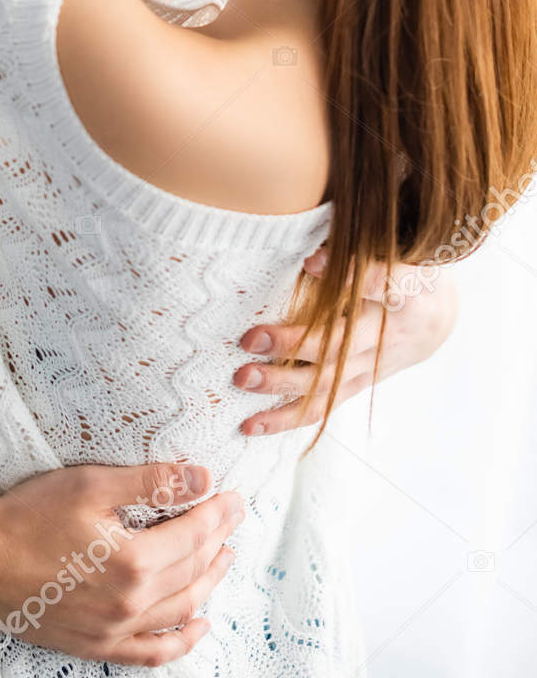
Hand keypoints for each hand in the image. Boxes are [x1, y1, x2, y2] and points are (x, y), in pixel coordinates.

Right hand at [0, 461, 243, 666]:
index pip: (194, 535)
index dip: (218, 513)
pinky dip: (183, 640)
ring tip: (223, 558)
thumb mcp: (90, 485)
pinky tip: (199, 623)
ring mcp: (115, 631)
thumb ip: (151, 483)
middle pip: (193, 572)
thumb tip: (203, 477)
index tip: (233, 496)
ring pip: (181, 610)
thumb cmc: (27, 518)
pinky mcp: (97, 646)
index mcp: (134, 561)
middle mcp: (132, 604)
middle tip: (233, 519)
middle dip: (219, 541)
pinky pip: (153, 651)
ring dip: (210, 583)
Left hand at [233, 251, 459, 434]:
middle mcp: (386, 338)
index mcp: (404, 295)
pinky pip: (321, 407)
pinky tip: (251, 425)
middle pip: (341, 344)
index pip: (382, 284)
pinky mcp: (355, 385)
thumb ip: (359, 252)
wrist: (434, 320)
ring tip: (243, 379)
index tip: (312, 262)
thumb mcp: (396, 252)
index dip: (349, 276)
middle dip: (294, 344)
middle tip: (251, 338)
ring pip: (326, 383)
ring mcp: (369, 367)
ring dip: (281, 384)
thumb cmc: (406, 275)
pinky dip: (285, 418)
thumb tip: (313, 260)